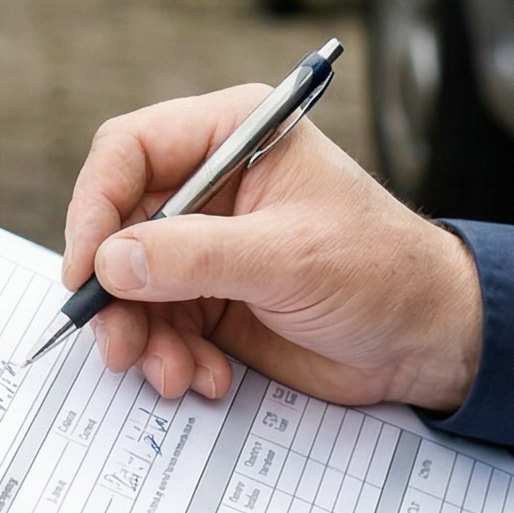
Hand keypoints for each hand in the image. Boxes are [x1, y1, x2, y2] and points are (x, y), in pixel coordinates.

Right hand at [64, 86, 482, 408]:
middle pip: (119, 223)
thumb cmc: (379, 271)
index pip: (131, 149)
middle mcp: (210, 183)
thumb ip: (195, 258)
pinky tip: (203, 377)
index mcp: (233, 135)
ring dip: (141, 335)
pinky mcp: (211, 296)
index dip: (96, 205)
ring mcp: (207, 242)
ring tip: (173, 374)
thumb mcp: (288, 258)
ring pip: (131, 283)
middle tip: (118, 344)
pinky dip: (169, 357)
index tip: (86, 268)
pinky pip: (158, 324)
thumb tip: (113, 262)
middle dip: (115, 290)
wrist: (427, 339)